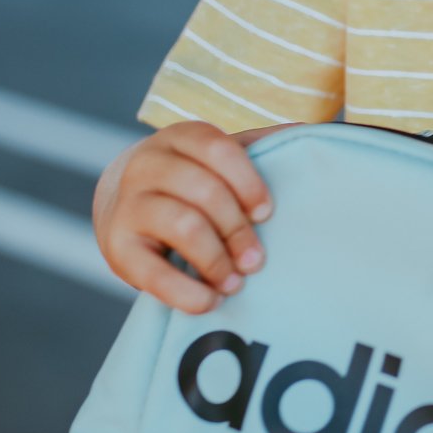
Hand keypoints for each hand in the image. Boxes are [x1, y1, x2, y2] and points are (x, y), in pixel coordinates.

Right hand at [94, 122, 275, 313]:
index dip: (248, 182)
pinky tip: (210, 300)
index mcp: (179, 138)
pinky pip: (154, 274)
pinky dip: (188, 293)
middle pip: (205, 191)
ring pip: (184, 226)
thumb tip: (315, 133)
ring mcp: (128, 205)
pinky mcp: (116, 247)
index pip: (218, 149)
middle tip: (256, 260)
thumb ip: (260, 147)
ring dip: (218, 261)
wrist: (122, 209)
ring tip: (236, 283)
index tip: (266, 214)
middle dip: (238, 230)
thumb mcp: (216, 161)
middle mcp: (147, 164)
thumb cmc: (189, 185)